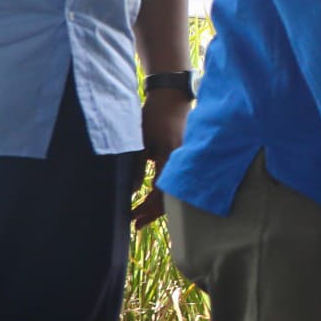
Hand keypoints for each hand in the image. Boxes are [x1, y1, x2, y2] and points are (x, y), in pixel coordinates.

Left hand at [131, 87, 191, 228]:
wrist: (171, 96)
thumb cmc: (153, 116)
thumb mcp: (140, 142)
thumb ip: (138, 168)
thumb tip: (134, 191)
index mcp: (171, 158)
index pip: (160, 193)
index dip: (147, 208)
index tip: (133, 218)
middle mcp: (182, 162)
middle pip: (171, 197)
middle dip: (153, 212)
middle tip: (136, 223)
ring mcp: (187, 160)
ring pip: (176, 190)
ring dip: (159, 205)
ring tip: (143, 214)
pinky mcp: (186, 157)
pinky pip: (178, 180)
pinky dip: (167, 192)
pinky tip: (155, 197)